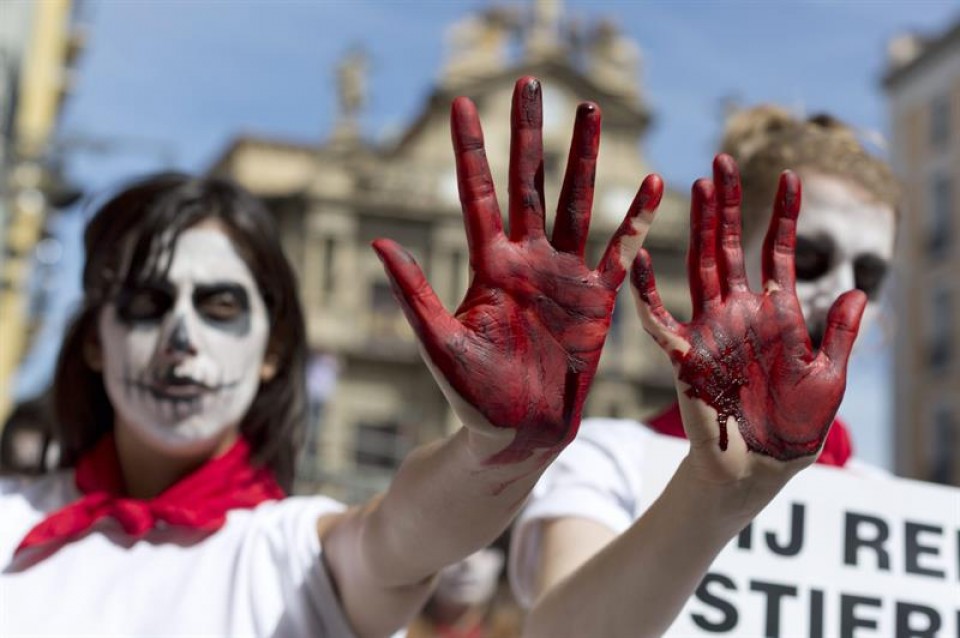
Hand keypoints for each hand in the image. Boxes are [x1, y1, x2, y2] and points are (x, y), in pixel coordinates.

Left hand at [373, 76, 662, 463]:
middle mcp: (527, 260)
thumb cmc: (472, 396)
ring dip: (583, 158)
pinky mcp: (596, 299)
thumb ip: (415, 292)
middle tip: (529, 82)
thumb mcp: (439, 342)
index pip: (477, 194)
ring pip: (575, 203)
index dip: (469, 149)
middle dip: (528, 134)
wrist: (519, 433)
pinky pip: (618, 251)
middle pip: (529, 183)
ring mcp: (563, 276)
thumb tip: (379, 241)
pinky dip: (634, 220)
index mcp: (488, 267)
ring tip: (589, 110)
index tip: (461, 102)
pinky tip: (653, 183)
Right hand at [631, 155, 864, 479]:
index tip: (790, 175)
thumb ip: (841, 334)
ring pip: (701, 267)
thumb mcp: (829, 377)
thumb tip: (861, 289)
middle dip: (728, 205)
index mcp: (778, 314)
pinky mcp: (685, 356)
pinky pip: (659, 318)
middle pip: (732, 247)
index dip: (785, 215)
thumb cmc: (797, 427)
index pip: (780, 252)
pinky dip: (646, 291)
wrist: (760, 469)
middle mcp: (741, 313)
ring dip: (699, 229)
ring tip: (696, 186)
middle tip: (721, 160)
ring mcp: (711, 330)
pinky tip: (641, 257)